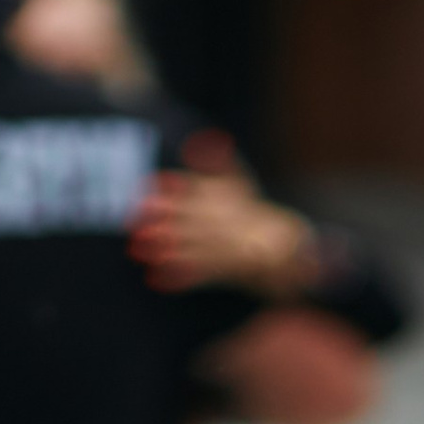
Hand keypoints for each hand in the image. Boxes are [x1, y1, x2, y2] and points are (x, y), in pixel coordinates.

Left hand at [132, 167, 315, 296]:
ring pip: (196, 248)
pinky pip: (203, 276)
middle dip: (166, 220)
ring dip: (166, 249)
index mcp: (230, 198)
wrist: (287, 249)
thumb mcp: (238, 181)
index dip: (179, 187)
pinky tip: (155, 278)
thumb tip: (193, 143)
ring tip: (137, 249)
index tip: (156, 183)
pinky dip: (180, 279)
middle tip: (136, 218)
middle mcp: (232, 223)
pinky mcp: (229, 273)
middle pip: (195, 220)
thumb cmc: (252, 211)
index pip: (202, 190)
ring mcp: (232, 250)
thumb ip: (217, 161)